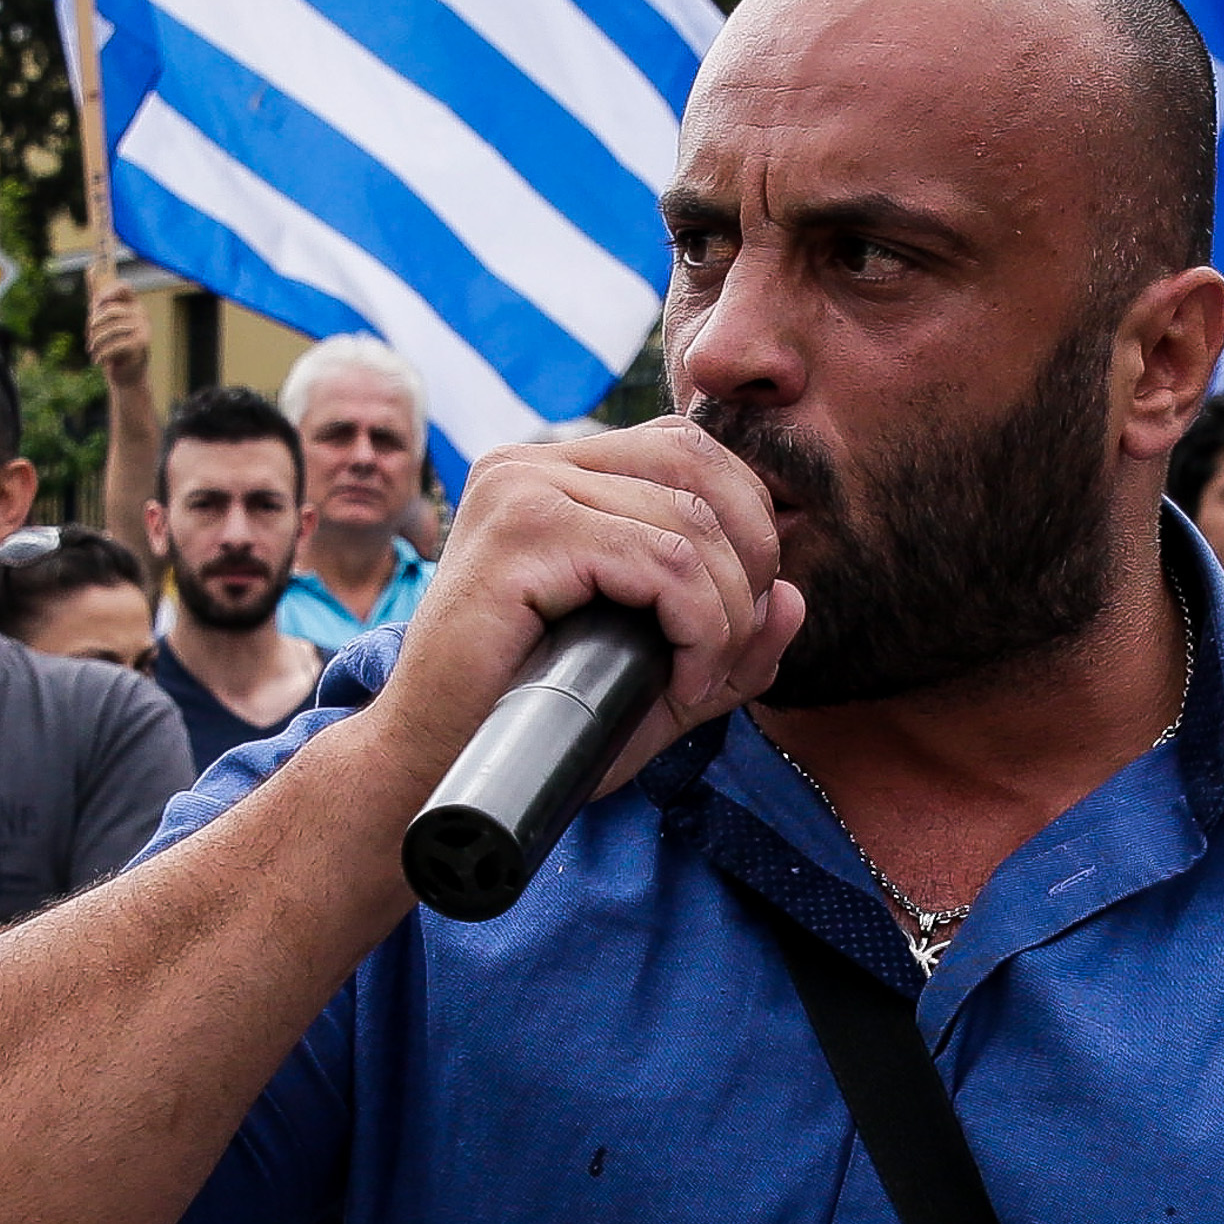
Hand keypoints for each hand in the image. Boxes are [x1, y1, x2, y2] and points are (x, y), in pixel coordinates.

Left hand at [86, 274, 152, 390]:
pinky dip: (102, 353)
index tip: (96, 303)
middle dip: (94, 325)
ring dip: (96, 342)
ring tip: (92, 350)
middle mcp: (142, 315)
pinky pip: (116, 344)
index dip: (109, 292)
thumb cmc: (114, 344)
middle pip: (111, 311)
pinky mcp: (142, 345)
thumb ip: (98, 295)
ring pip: (111, 329)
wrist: (127, 375)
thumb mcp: (103, 319)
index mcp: (134, 305)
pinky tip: (97, 360)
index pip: (125, 287)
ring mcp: (144, 330)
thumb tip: (90, 267)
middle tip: (88, 337)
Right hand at [373, 420, 796, 795]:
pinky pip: (664, 562)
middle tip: (728, 650)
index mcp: (555, 473)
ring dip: (726, 615)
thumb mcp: (650, 678)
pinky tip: (678, 681)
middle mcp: (532, 464)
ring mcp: (522, 489)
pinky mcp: (521, 532)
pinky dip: (698, 628)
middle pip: (701, 466)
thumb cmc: (527, 725)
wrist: (426, 770)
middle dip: (750, 562)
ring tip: (697, 680)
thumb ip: (726, 641)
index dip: (745, 528)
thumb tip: (797, 598)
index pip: (690, 452)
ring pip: (692, 523)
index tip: (735, 620)